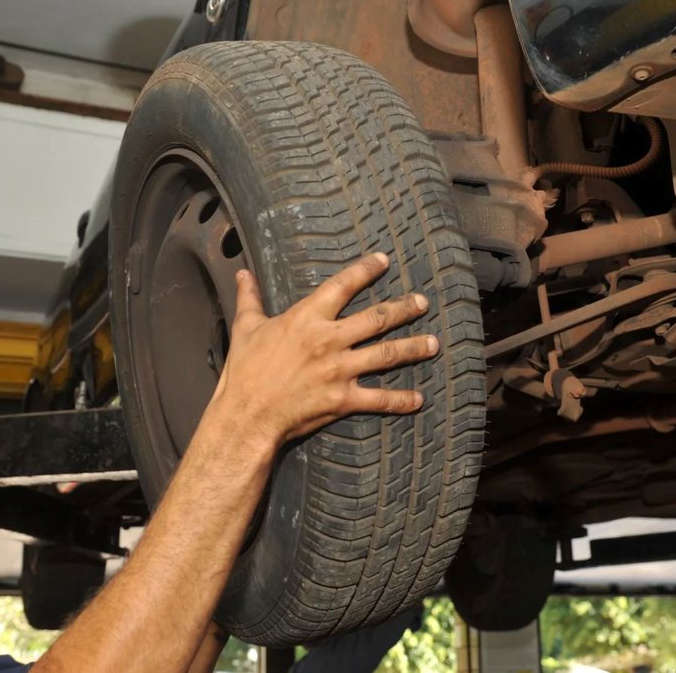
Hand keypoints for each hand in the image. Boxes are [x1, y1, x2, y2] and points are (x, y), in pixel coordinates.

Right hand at [207, 252, 437, 445]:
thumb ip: (249, 299)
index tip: (383, 261)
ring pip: (387, 354)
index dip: (365, 270)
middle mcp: (330, 339)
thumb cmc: (244, 371)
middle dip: (404, 308)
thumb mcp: (245, 329)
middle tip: (422, 302)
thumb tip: (242, 274)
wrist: (247, 414)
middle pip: (377, 318)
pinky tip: (418, 399)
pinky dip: (401, 400)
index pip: (342, 285)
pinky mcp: (343, 399)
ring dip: (413, 347)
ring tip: (433, 343)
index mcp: (307, 318)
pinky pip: (379, 399)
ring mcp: (340, 370)